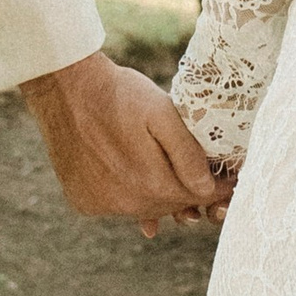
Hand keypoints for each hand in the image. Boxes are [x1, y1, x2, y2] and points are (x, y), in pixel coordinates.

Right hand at [21, 49, 224, 231]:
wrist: (65, 88)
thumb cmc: (119, 94)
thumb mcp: (162, 112)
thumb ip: (187, 152)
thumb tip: (206, 187)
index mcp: (150, 184)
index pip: (197, 196)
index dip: (217, 186)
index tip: (231, 177)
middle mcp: (126, 204)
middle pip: (171, 205)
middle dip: (188, 191)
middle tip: (200, 173)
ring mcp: (102, 205)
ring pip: (144, 207)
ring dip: (157, 193)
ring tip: (164, 170)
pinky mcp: (84, 201)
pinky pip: (117, 206)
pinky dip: (128, 194)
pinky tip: (131, 173)